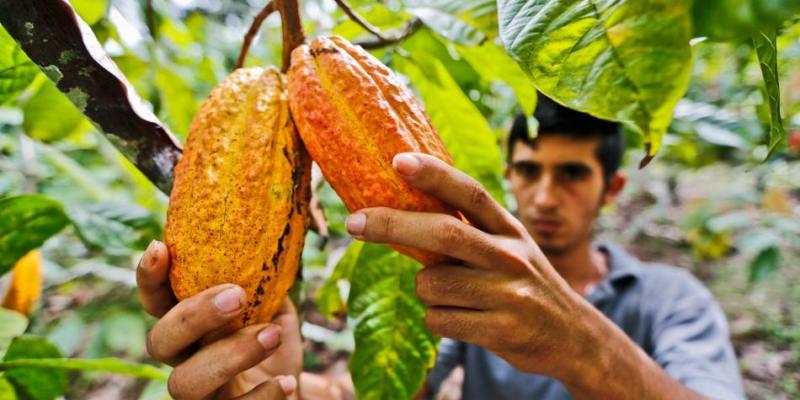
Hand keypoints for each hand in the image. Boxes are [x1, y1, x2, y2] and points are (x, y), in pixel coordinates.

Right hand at [136, 241, 302, 399]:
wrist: (292, 386)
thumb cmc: (272, 340)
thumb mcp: (271, 307)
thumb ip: (262, 283)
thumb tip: (267, 248)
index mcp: (190, 325)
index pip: (157, 302)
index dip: (150, 279)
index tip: (159, 248)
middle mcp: (186, 359)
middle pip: (160, 342)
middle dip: (193, 316)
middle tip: (236, 296)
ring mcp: (203, 392)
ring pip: (186, 382)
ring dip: (230, 355)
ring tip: (271, 334)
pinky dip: (262, 396)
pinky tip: (285, 381)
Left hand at [344, 153, 599, 379]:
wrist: (573, 337)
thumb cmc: (524, 285)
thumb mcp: (509, 248)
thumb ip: (468, 231)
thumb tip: (401, 210)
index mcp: (509, 229)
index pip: (470, 193)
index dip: (434, 174)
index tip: (397, 160)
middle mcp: (510, 256)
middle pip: (442, 233)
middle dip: (391, 225)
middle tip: (353, 223)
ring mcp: (508, 294)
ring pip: (430, 285)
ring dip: (426, 291)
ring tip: (454, 297)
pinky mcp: (501, 330)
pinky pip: (438, 320)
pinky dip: (438, 319)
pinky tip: (465, 320)